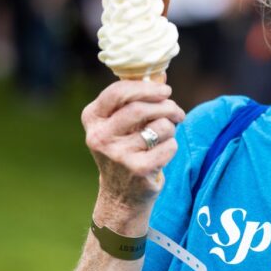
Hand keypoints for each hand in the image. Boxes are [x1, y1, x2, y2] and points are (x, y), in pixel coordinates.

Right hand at [82, 81, 184, 209]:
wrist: (121, 195)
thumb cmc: (125, 150)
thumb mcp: (120, 124)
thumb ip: (136, 99)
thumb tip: (160, 75)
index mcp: (93, 118)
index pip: (118, 92)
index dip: (146, 88)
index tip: (165, 90)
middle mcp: (100, 136)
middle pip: (141, 108)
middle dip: (167, 106)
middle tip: (177, 112)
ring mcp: (117, 155)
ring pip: (160, 126)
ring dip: (171, 127)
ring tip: (166, 134)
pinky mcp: (138, 169)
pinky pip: (169, 146)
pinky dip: (172, 146)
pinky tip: (162, 153)